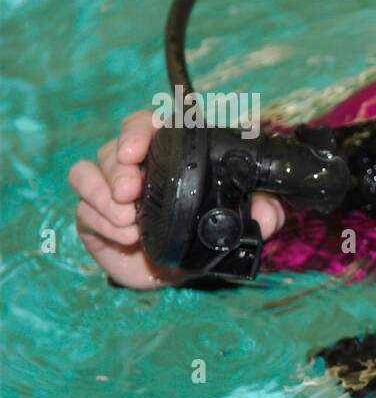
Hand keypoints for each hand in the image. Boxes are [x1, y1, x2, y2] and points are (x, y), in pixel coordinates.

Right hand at [68, 110, 287, 288]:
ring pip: (88, 172)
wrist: (180, 273)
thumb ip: (262, 210)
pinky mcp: (92, 216)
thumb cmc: (206, 236)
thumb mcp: (245, 223)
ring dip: (103, 194)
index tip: (137, 149)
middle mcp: (134, 167)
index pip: (146, 125)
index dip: (139, 130)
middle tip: (130, 190)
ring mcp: (108, 190)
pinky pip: (82, 209)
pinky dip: (99, 219)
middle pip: (113, 148)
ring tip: (127, 219)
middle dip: (118, 167)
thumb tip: (271, 209)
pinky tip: (124, 235)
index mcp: (168, 157)